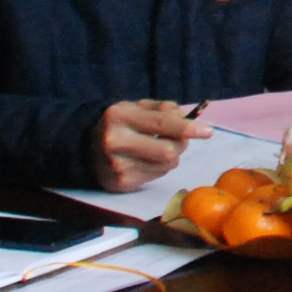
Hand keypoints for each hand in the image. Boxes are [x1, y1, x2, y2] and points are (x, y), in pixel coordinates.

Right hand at [94, 99, 212, 189]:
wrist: (83, 147)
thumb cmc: (119, 124)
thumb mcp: (135, 107)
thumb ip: (162, 109)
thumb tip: (186, 118)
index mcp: (120, 116)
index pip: (160, 124)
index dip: (187, 128)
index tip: (208, 131)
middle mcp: (116, 141)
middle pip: (167, 150)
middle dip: (181, 145)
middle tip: (179, 139)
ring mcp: (117, 165)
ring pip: (166, 165)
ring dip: (171, 157)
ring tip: (158, 149)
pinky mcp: (120, 183)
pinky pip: (157, 176)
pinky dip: (160, 167)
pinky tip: (147, 160)